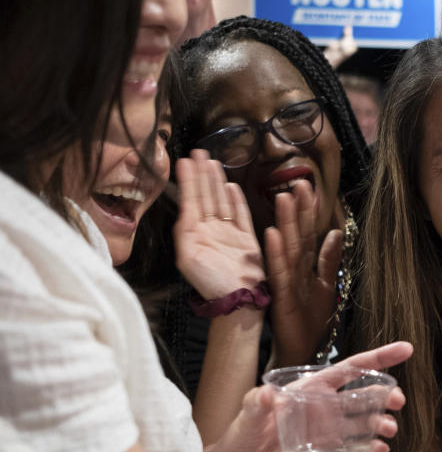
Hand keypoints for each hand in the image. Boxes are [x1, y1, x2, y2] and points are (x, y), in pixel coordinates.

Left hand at [174, 150, 263, 298]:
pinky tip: (232, 186)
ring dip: (216, 182)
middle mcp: (210, 230)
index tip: (184, 160)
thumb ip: (185, 231)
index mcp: (194, 234)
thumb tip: (185, 208)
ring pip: (221, 201)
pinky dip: (236, 200)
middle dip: (202, 173)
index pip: (191, 199)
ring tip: (212, 163)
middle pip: (206, 195)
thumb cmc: (211, 282)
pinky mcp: (246, 238)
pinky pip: (241, 214)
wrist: (238, 299)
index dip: (188, 179)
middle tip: (199, 152)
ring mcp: (228, 233)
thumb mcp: (188, 257)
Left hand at [203, 342, 412, 451]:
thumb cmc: (238, 439)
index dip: (377, 358)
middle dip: (384, 394)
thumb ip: (257, 404)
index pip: (348, 369)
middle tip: (398, 401)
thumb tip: (267, 393)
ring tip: (389, 430)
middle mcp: (323, 408)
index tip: (404, 350)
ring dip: (380, 423)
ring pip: (363, 423)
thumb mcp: (246, 416)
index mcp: (309, 390)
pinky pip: (355, 450)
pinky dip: (371, 449)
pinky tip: (380, 451)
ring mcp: (326, 432)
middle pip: (362, 396)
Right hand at [265, 180, 341, 366]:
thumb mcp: (325, 287)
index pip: (308, 234)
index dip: (308, 212)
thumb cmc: (310, 323)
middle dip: (297, 210)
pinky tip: (273, 235)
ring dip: (285, 224)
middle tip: (296, 183)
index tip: (308, 186)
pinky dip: (276, 254)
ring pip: (287, 249)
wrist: (300, 353)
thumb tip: (334, 232)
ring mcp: (286, 284)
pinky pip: (278, 273)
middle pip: (297, 236)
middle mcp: (293, 272)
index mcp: (305, 268)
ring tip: (283, 198)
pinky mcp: (281, 298)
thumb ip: (328, 260)